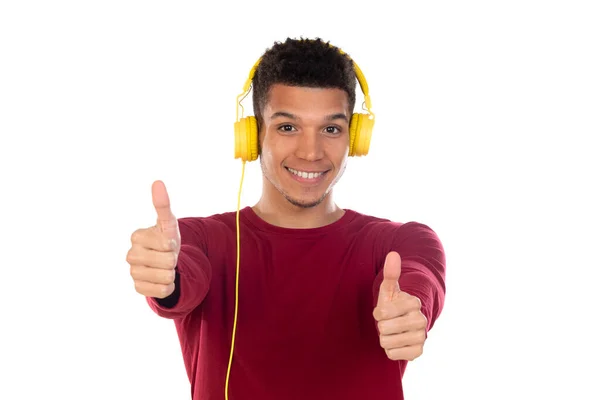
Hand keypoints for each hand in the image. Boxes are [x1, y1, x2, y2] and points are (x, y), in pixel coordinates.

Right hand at [126, 180, 180, 298]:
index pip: (166, 244)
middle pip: (168, 262)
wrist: (164, 262)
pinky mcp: (138, 288)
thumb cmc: (166, 239)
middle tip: (167, 255)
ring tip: (164, 267)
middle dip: (173, 259)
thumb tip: (158, 182)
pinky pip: (163, 291)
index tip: (167, 242)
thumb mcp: (168, 223)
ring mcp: (132, 273)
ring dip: (172, 273)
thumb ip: (163, 205)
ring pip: (166, 277)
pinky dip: (168, 287)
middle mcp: (130, 255)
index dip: (173, 244)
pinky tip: (161, 279)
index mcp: (137, 237)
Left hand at [373, 251, 426, 360]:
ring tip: (392, 332)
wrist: (403, 325)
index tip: (383, 311)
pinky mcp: (418, 352)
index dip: (378, 313)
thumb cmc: (393, 306)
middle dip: (381, 326)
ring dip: (385, 338)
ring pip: (386, 342)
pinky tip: (397, 343)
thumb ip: (391, 273)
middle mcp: (421, 319)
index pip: (383, 312)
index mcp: (413, 302)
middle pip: (384, 328)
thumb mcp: (389, 290)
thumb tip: (393, 254)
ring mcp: (421, 336)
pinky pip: (392, 354)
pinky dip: (390, 350)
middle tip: (388, 323)